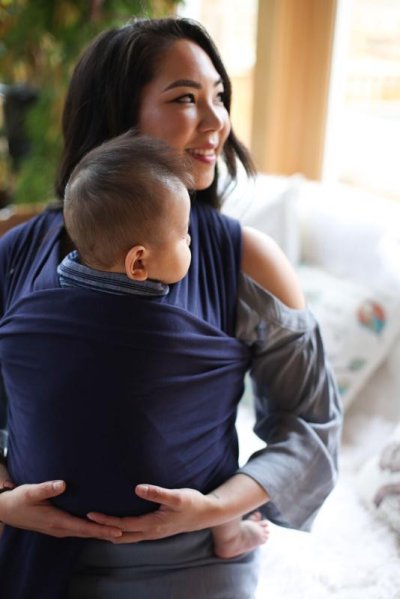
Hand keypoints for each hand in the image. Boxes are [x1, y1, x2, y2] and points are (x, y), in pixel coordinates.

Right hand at [0, 480, 121, 539]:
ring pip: (85, 532)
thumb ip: (47, 488)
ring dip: (101, 531)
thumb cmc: (20, 500)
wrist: (8, 509)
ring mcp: (60, 528)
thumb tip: (63, 484)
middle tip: (127, 532)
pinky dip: (93, 528)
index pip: (84, 527)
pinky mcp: (60, 525)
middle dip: (107, 533)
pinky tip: (102, 524)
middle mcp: (61, 528)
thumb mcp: (31, 492)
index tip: (117, 530)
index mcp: (57, 522)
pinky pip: (80, 529)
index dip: (101, 529)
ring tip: (120, 530)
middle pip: (89, 532)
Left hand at [87, 475, 268, 544]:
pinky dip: (122, 531)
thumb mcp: (176, 496)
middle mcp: (151, 532)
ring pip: (127, 537)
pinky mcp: (157, 529)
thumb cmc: (192, 502)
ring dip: (111, 532)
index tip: (91, 515)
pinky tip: (118, 524)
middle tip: (85, 524)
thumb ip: (157, 492)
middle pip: (121, 535)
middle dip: (103, 530)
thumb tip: (137, 488)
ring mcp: (154, 533)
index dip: (106, 521)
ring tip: (96, 526)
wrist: (207, 514)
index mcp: (153, 524)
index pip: (123, 525)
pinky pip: (134, 534)